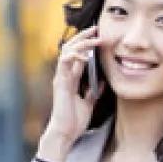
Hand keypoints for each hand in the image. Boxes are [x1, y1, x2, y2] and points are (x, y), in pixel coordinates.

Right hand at [37, 26, 103, 161]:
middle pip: (71, 48)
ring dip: (81, 42)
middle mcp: (64, 75)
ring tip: (94, 38)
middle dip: (83, 36)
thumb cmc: (74, 121)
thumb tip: (102, 82)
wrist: (66, 133)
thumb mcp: (89, 103)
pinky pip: (64, 63)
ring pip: (67, 51)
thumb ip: (93, 92)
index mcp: (71, 78)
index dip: (87, 43)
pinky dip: (74, 56)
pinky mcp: (60, 83)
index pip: (78, 54)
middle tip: (96, 28)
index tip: (99, 35)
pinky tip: (86, 56)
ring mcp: (61, 78)